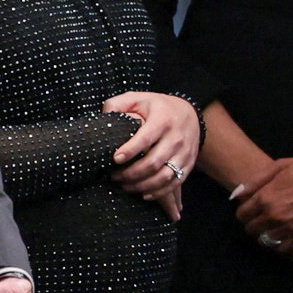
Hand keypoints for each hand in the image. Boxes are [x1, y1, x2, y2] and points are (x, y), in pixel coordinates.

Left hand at [104, 92, 198, 208]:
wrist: (189, 112)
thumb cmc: (157, 107)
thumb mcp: (138, 98)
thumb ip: (118, 104)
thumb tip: (103, 117)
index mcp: (163, 120)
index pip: (146, 138)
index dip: (130, 150)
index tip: (115, 159)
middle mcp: (176, 138)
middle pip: (154, 162)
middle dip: (131, 173)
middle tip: (114, 177)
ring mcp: (184, 153)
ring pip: (164, 176)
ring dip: (143, 185)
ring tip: (126, 186)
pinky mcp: (188, 163)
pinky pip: (175, 183)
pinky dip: (159, 192)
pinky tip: (144, 194)